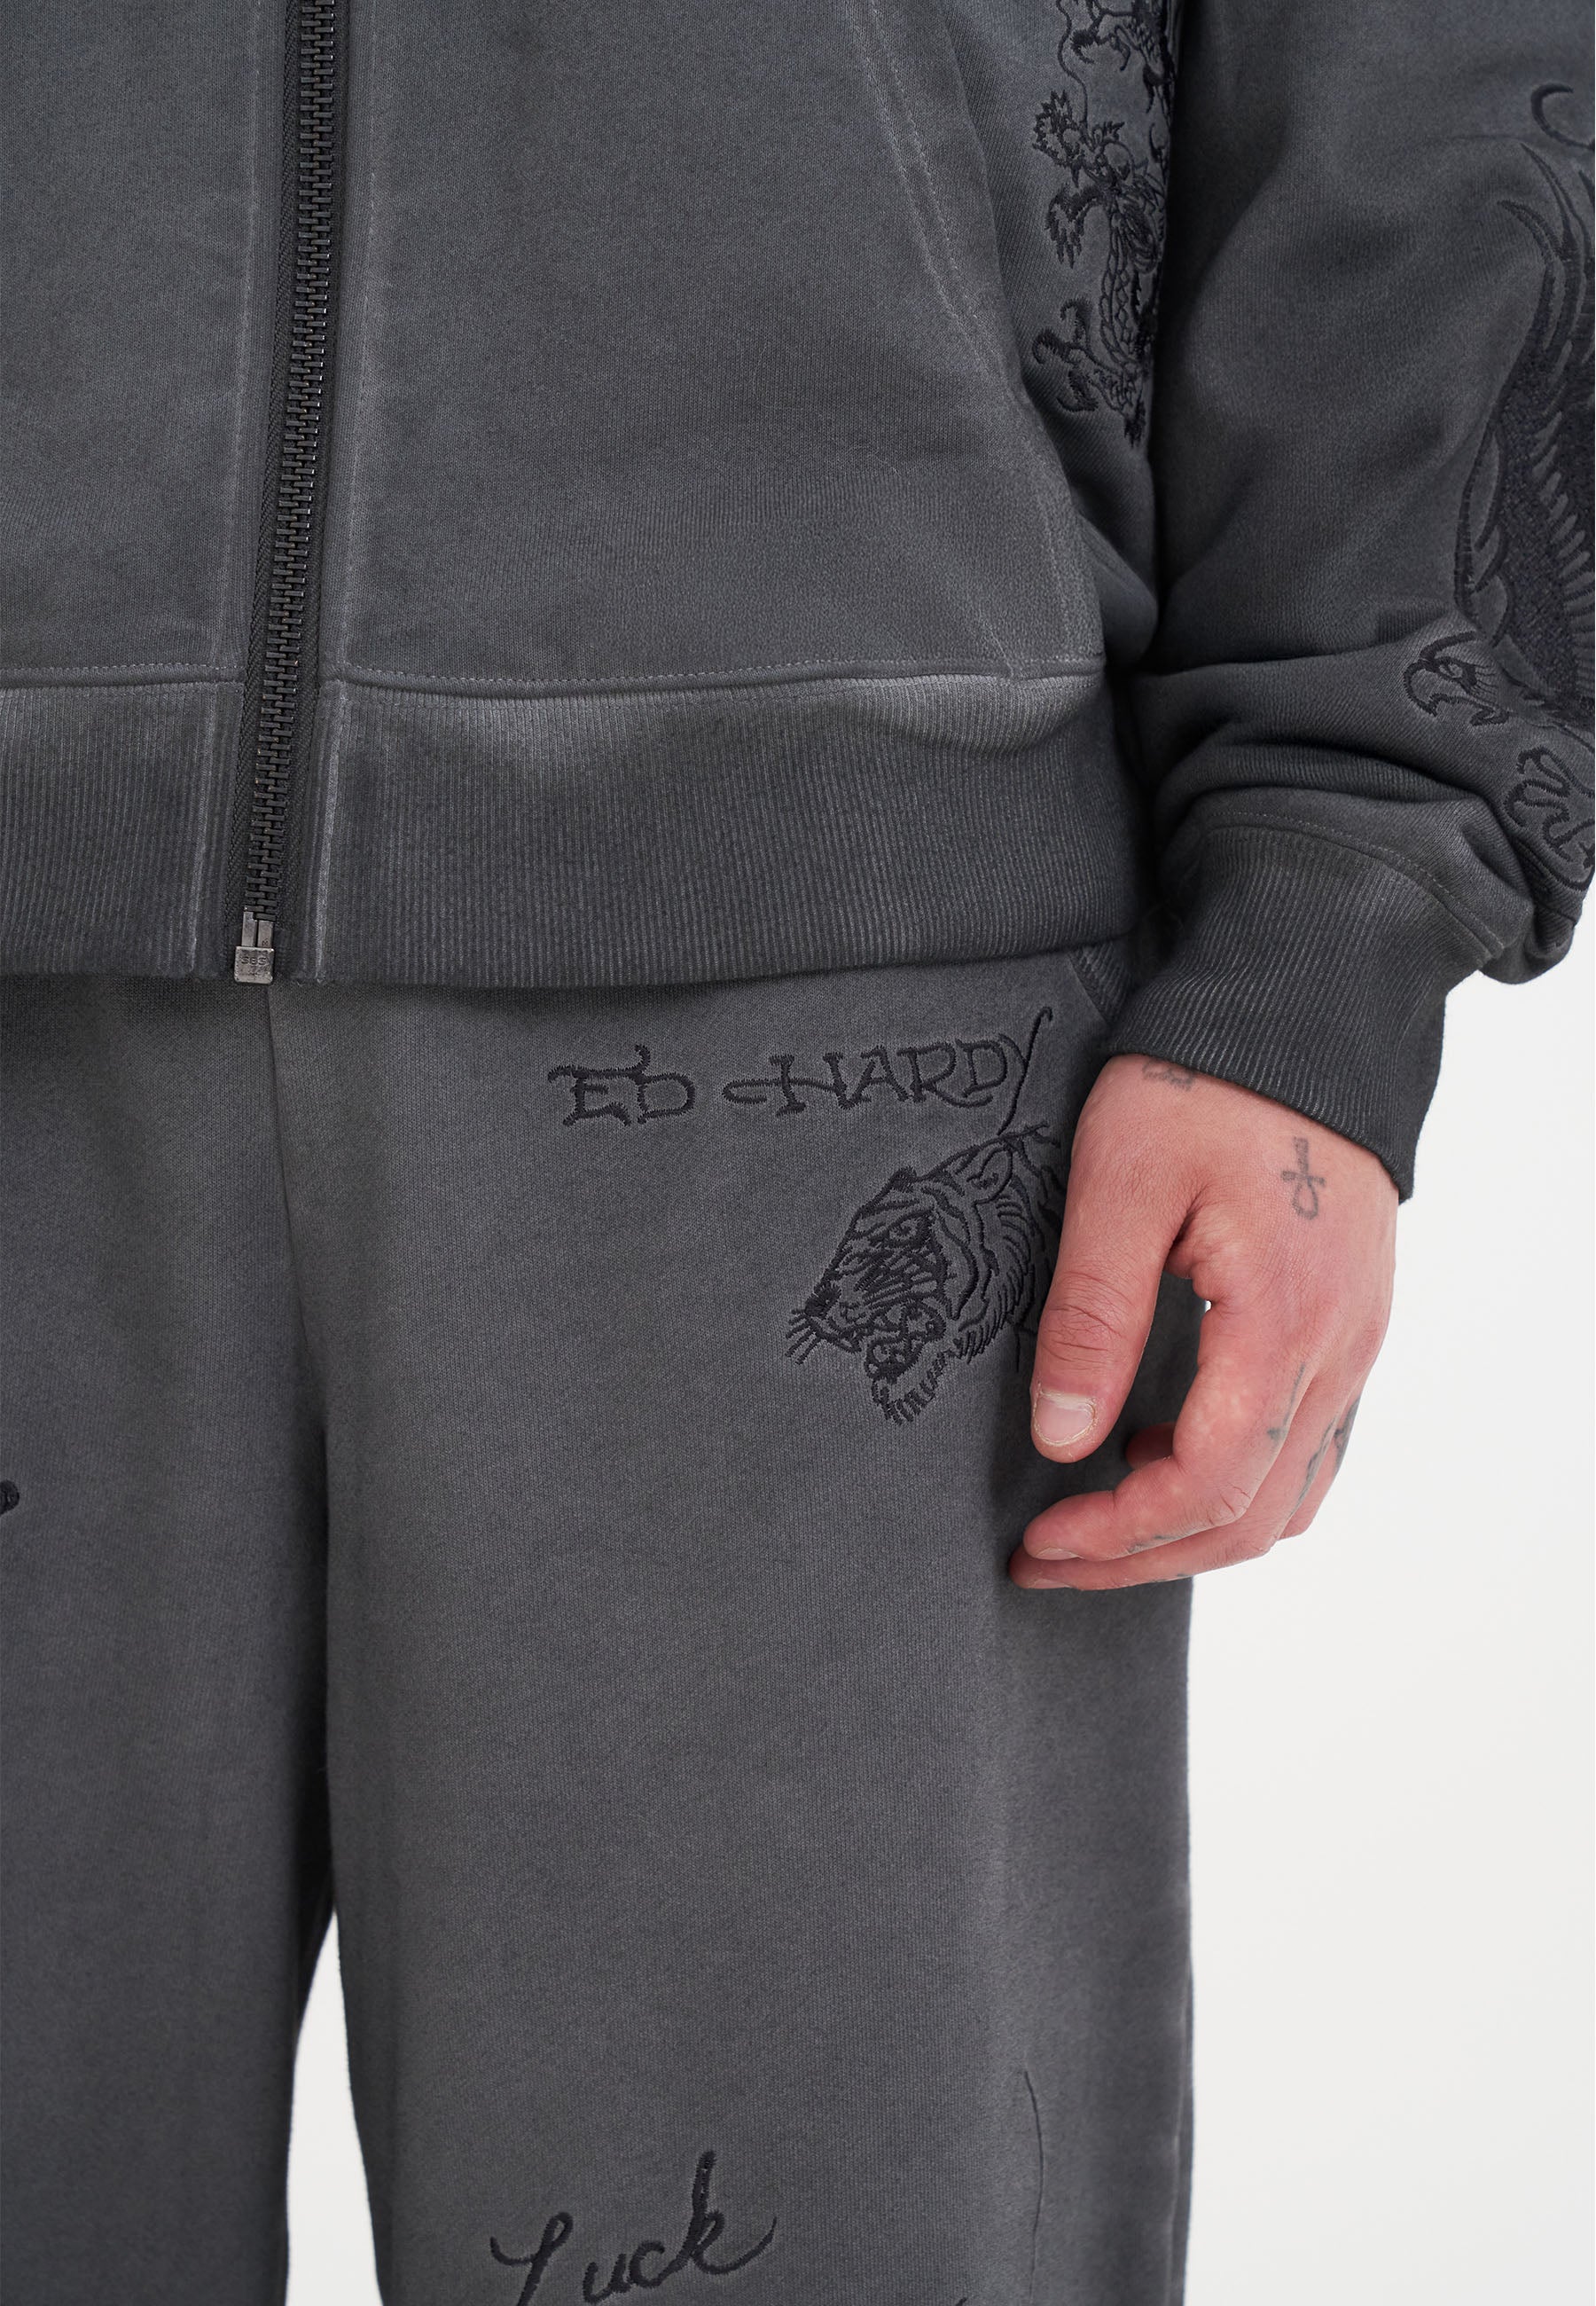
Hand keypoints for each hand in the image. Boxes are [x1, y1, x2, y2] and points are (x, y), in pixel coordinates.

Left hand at [1012, 1055, 1397, 1589]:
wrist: (1302, 1015)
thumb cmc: (1204, 1083)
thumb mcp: (1120, 1183)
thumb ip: (1092, 1316)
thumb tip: (1062, 1440)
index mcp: (1281, 1320)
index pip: (1209, 1483)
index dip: (1119, 1533)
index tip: (1041, 1537)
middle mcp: (1338, 1350)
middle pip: (1253, 1515)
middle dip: (1142, 1555)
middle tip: (1046, 1557)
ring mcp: (1354, 1343)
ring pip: (1289, 1495)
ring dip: (1191, 1531)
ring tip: (1094, 1524)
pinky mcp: (1348, 1326)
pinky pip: (1308, 1449)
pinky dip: (1238, 1484)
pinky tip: (1161, 1456)